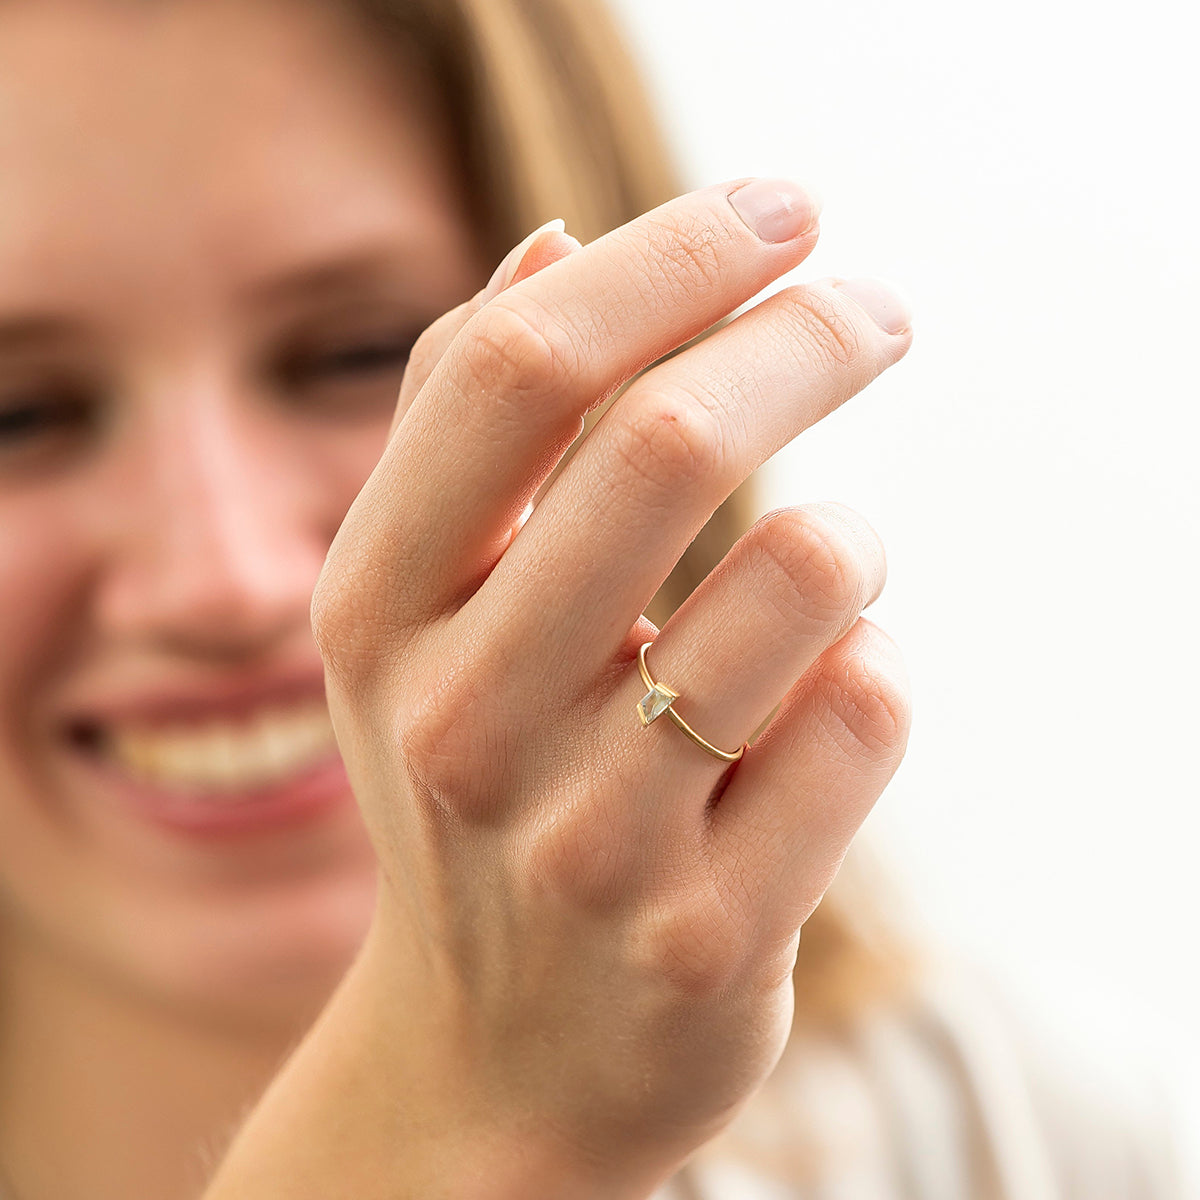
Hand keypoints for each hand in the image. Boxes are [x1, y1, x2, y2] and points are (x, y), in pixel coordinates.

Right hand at [252, 180, 911, 1198]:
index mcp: (378, 613)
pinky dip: (868, 673)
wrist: (496, 1062)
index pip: (517, 367)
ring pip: (805, 580)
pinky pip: (862, 714)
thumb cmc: (477, 791)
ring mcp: (587, 839)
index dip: (667, 258)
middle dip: (805, 336)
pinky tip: (813, 713)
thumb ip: (470, 421)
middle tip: (871, 311)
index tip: (780, 213)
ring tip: (816, 574)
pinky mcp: (712, 931)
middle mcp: (465, 721)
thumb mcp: (422, 618)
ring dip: (843, 541)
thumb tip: (554, 242)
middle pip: (667, 442)